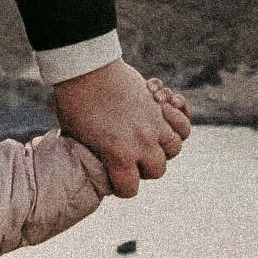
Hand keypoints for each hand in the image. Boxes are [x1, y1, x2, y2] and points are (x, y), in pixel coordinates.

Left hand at [51, 57, 188, 195]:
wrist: (86, 68)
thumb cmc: (74, 103)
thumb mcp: (74, 136)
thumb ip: (90, 153)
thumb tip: (87, 163)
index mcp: (118, 155)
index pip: (130, 189)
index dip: (122, 187)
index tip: (117, 179)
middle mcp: (142, 143)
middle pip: (158, 170)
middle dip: (145, 167)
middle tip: (133, 155)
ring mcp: (154, 124)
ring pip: (175, 147)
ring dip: (164, 144)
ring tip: (151, 133)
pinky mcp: (159, 106)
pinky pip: (182, 122)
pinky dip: (178, 120)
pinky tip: (164, 113)